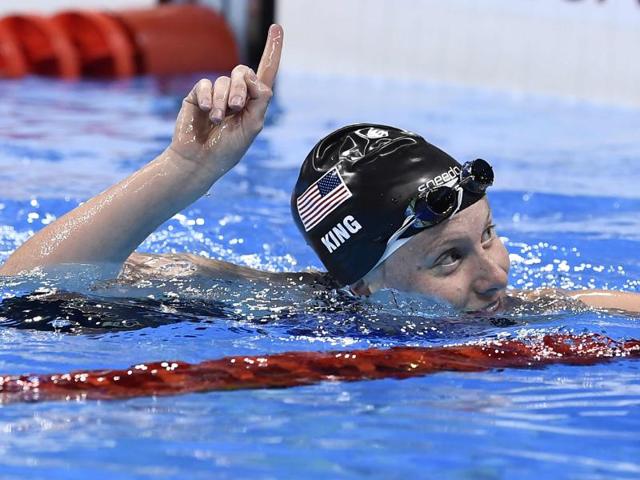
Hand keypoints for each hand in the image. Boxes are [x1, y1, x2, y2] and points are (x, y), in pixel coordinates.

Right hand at [169, 24, 282, 177]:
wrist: (200, 160)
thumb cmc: (228, 149)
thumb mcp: (253, 126)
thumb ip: (260, 100)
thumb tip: (254, 78)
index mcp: (254, 103)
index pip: (266, 73)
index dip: (272, 50)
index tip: (276, 28)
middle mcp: (237, 95)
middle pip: (244, 72)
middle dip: (242, 88)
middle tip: (236, 107)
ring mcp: (217, 94)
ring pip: (224, 81)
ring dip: (223, 101)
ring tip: (218, 120)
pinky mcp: (198, 96)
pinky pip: (205, 84)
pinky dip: (208, 97)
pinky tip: (207, 111)